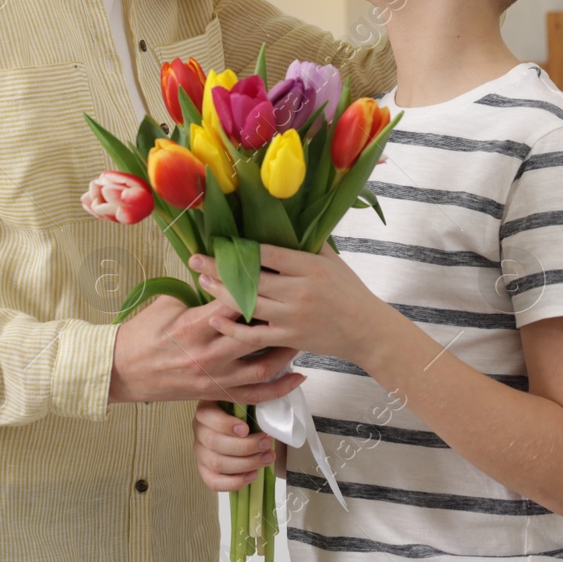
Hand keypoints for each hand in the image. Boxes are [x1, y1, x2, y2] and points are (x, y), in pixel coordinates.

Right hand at [108, 294, 304, 405]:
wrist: (122, 372)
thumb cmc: (141, 334)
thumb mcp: (168, 304)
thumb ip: (198, 292)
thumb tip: (226, 276)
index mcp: (193, 327)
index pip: (234, 304)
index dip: (256, 290)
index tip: (273, 277)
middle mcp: (207, 355)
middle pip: (255, 335)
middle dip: (278, 319)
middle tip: (298, 304)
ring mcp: (214, 378)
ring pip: (262, 368)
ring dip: (287, 352)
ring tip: (303, 336)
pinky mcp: (215, 394)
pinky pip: (254, 395)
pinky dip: (279, 388)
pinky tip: (297, 377)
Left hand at [188, 243, 393, 363]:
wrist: (366, 329)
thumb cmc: (349, 290)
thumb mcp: (333, 261)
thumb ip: (308, 245)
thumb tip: (283, 223)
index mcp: (310, 267)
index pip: (268, 253)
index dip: (241, 248)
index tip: (220, 241)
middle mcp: (299, 291)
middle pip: (251, 278)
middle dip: (219, 268)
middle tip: (195, 260)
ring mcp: (293, 317)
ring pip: (248, 304)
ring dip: (221, 293)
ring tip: (202, 281)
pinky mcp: (290, 338)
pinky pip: (255, 335)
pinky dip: (232, 328)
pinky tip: (215, 318)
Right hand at [193, 401, 276, 492]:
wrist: (244, 432)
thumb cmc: (245, 415)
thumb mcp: (245, 404)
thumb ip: (250, 404)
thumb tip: (267, 404)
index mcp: (207, 409)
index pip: (206, 415)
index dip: (225, 424)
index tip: (246, 429)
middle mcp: (199, 430)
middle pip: (214, 442)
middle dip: (245, 446)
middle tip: (266, 443)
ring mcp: (200, 452)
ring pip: (217, 463)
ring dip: (246, 463)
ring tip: (267, 458)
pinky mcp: (205, 470)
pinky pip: (214, 482)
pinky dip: (235, 482)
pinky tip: (252, 475)